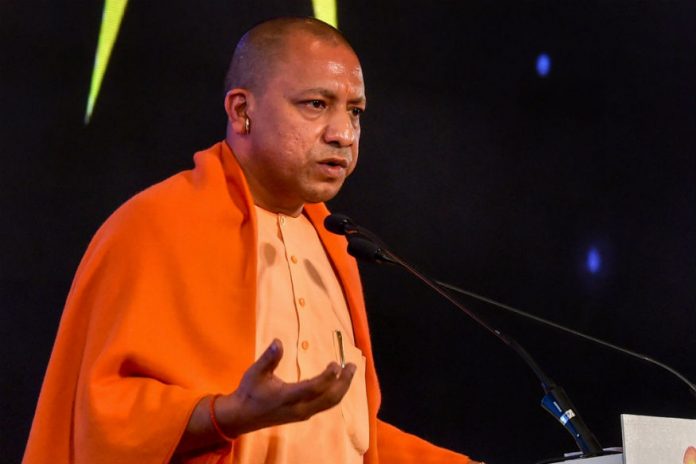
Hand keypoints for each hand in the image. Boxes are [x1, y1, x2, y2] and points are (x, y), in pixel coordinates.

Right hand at [216, 338, 356, 436]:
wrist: (243, 416)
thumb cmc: (249, 391)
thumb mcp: (255, 372)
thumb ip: (269, 358)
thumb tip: (278, 341)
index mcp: (287, 397)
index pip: (313, 388)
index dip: (328, 377)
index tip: (336, 363)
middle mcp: (299, 408)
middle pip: (329, 398)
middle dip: (343, 382)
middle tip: (352, 365)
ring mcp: (302, 413)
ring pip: (329, 403)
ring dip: (342, 388)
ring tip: (349, 372)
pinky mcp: (303, 414)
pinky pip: (325, 405)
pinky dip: (335, 393)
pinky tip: (338, 382)